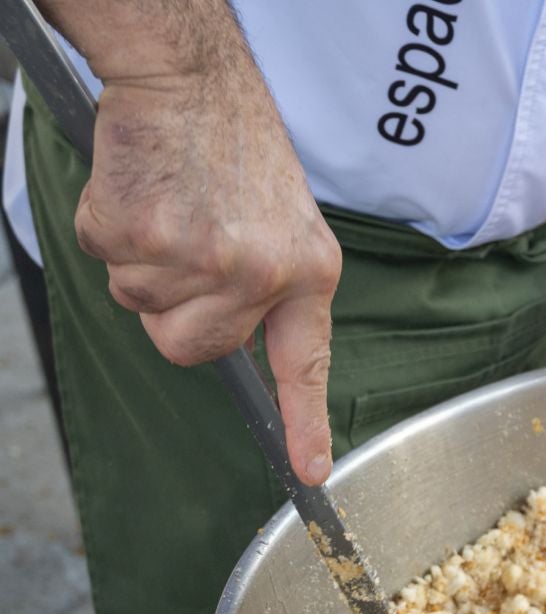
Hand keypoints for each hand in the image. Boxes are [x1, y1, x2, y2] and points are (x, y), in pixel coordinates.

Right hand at [76, 68, 342, 482]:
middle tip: (190, 244)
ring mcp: (201, 258)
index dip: (306, 424)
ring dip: (143, 265)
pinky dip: (109, 231)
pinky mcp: (142, 237)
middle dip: (176, 310)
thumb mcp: (286, 221)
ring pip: (144, 307)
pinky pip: (107, 264)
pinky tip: (142, 191)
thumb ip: (271, 284)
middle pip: (191, 347)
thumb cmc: (234, 147)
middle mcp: (262, 275)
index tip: (310, 473)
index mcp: (309, 273)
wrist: (190, 80)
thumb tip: (238, 336)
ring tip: (171, 208)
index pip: (305, 364)